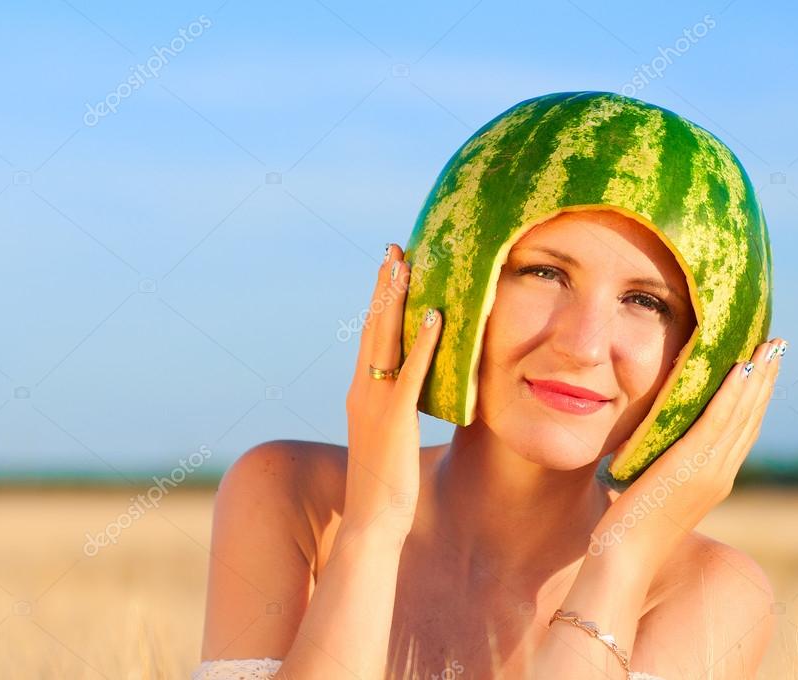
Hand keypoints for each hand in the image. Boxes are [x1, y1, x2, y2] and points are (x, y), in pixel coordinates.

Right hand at [342, 244, 441, 541]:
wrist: (373, 519)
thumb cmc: (387, 482)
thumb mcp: (390, 435)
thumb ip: (398, 408)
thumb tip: (416, 391)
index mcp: (361, 392)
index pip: (371, 337)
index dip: (380, 301)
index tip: (390, 268)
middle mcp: (362, 389)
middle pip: (373, 327)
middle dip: (384, 286)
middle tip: (395, 248)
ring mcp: (375, 402)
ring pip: (384, 340)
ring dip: (396, 300)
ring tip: (405, 263)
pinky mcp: (395, 418)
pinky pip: (410, 373)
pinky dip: (422, 342)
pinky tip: (436, 316)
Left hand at [589, 337, 787, 568]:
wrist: (625, 557)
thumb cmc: (628, 527)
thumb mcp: (651, 487)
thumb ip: (659, 464)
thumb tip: (645, 440)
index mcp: (714, 479)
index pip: (742, 429)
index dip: (756, 396)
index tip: (763, 365)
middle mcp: (720, 473)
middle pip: (751, 417)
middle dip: (765, 378)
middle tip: (776, 345)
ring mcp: (709, 471)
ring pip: (741, 414)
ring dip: (756, 377)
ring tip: (768, 345)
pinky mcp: (689, 467)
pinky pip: (716, 422)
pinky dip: (731, 394)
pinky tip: (740, 368)